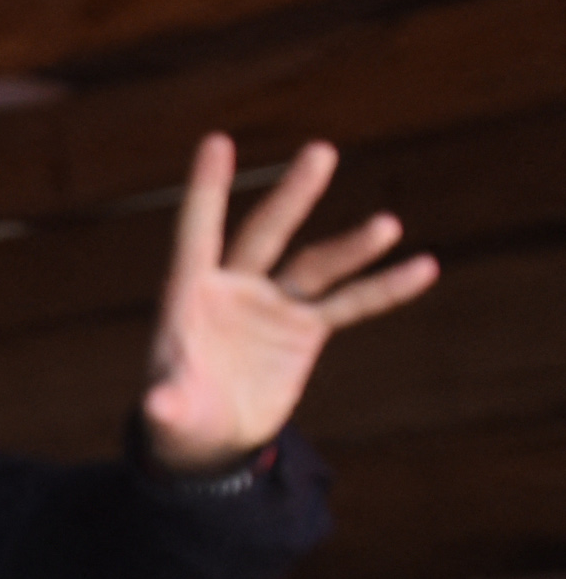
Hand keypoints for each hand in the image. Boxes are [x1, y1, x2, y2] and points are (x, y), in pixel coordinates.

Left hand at [141, 135, 435, 471]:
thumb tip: (156, 407)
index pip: (197, 234)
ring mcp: (273, 303)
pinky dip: (384, 288)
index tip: (216, 140)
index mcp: (188, 296)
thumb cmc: (180, 417)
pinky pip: (350, 303)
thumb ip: (166, 404)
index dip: (206, 191)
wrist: (213, 437)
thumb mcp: (171, 414)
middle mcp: (234, 288)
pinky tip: (423, 268)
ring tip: (387, 225)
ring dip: (350, 246)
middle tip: (320, 151)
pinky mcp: (306, 327)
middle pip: (265, 233)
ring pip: (315, 264)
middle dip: (292, 196)